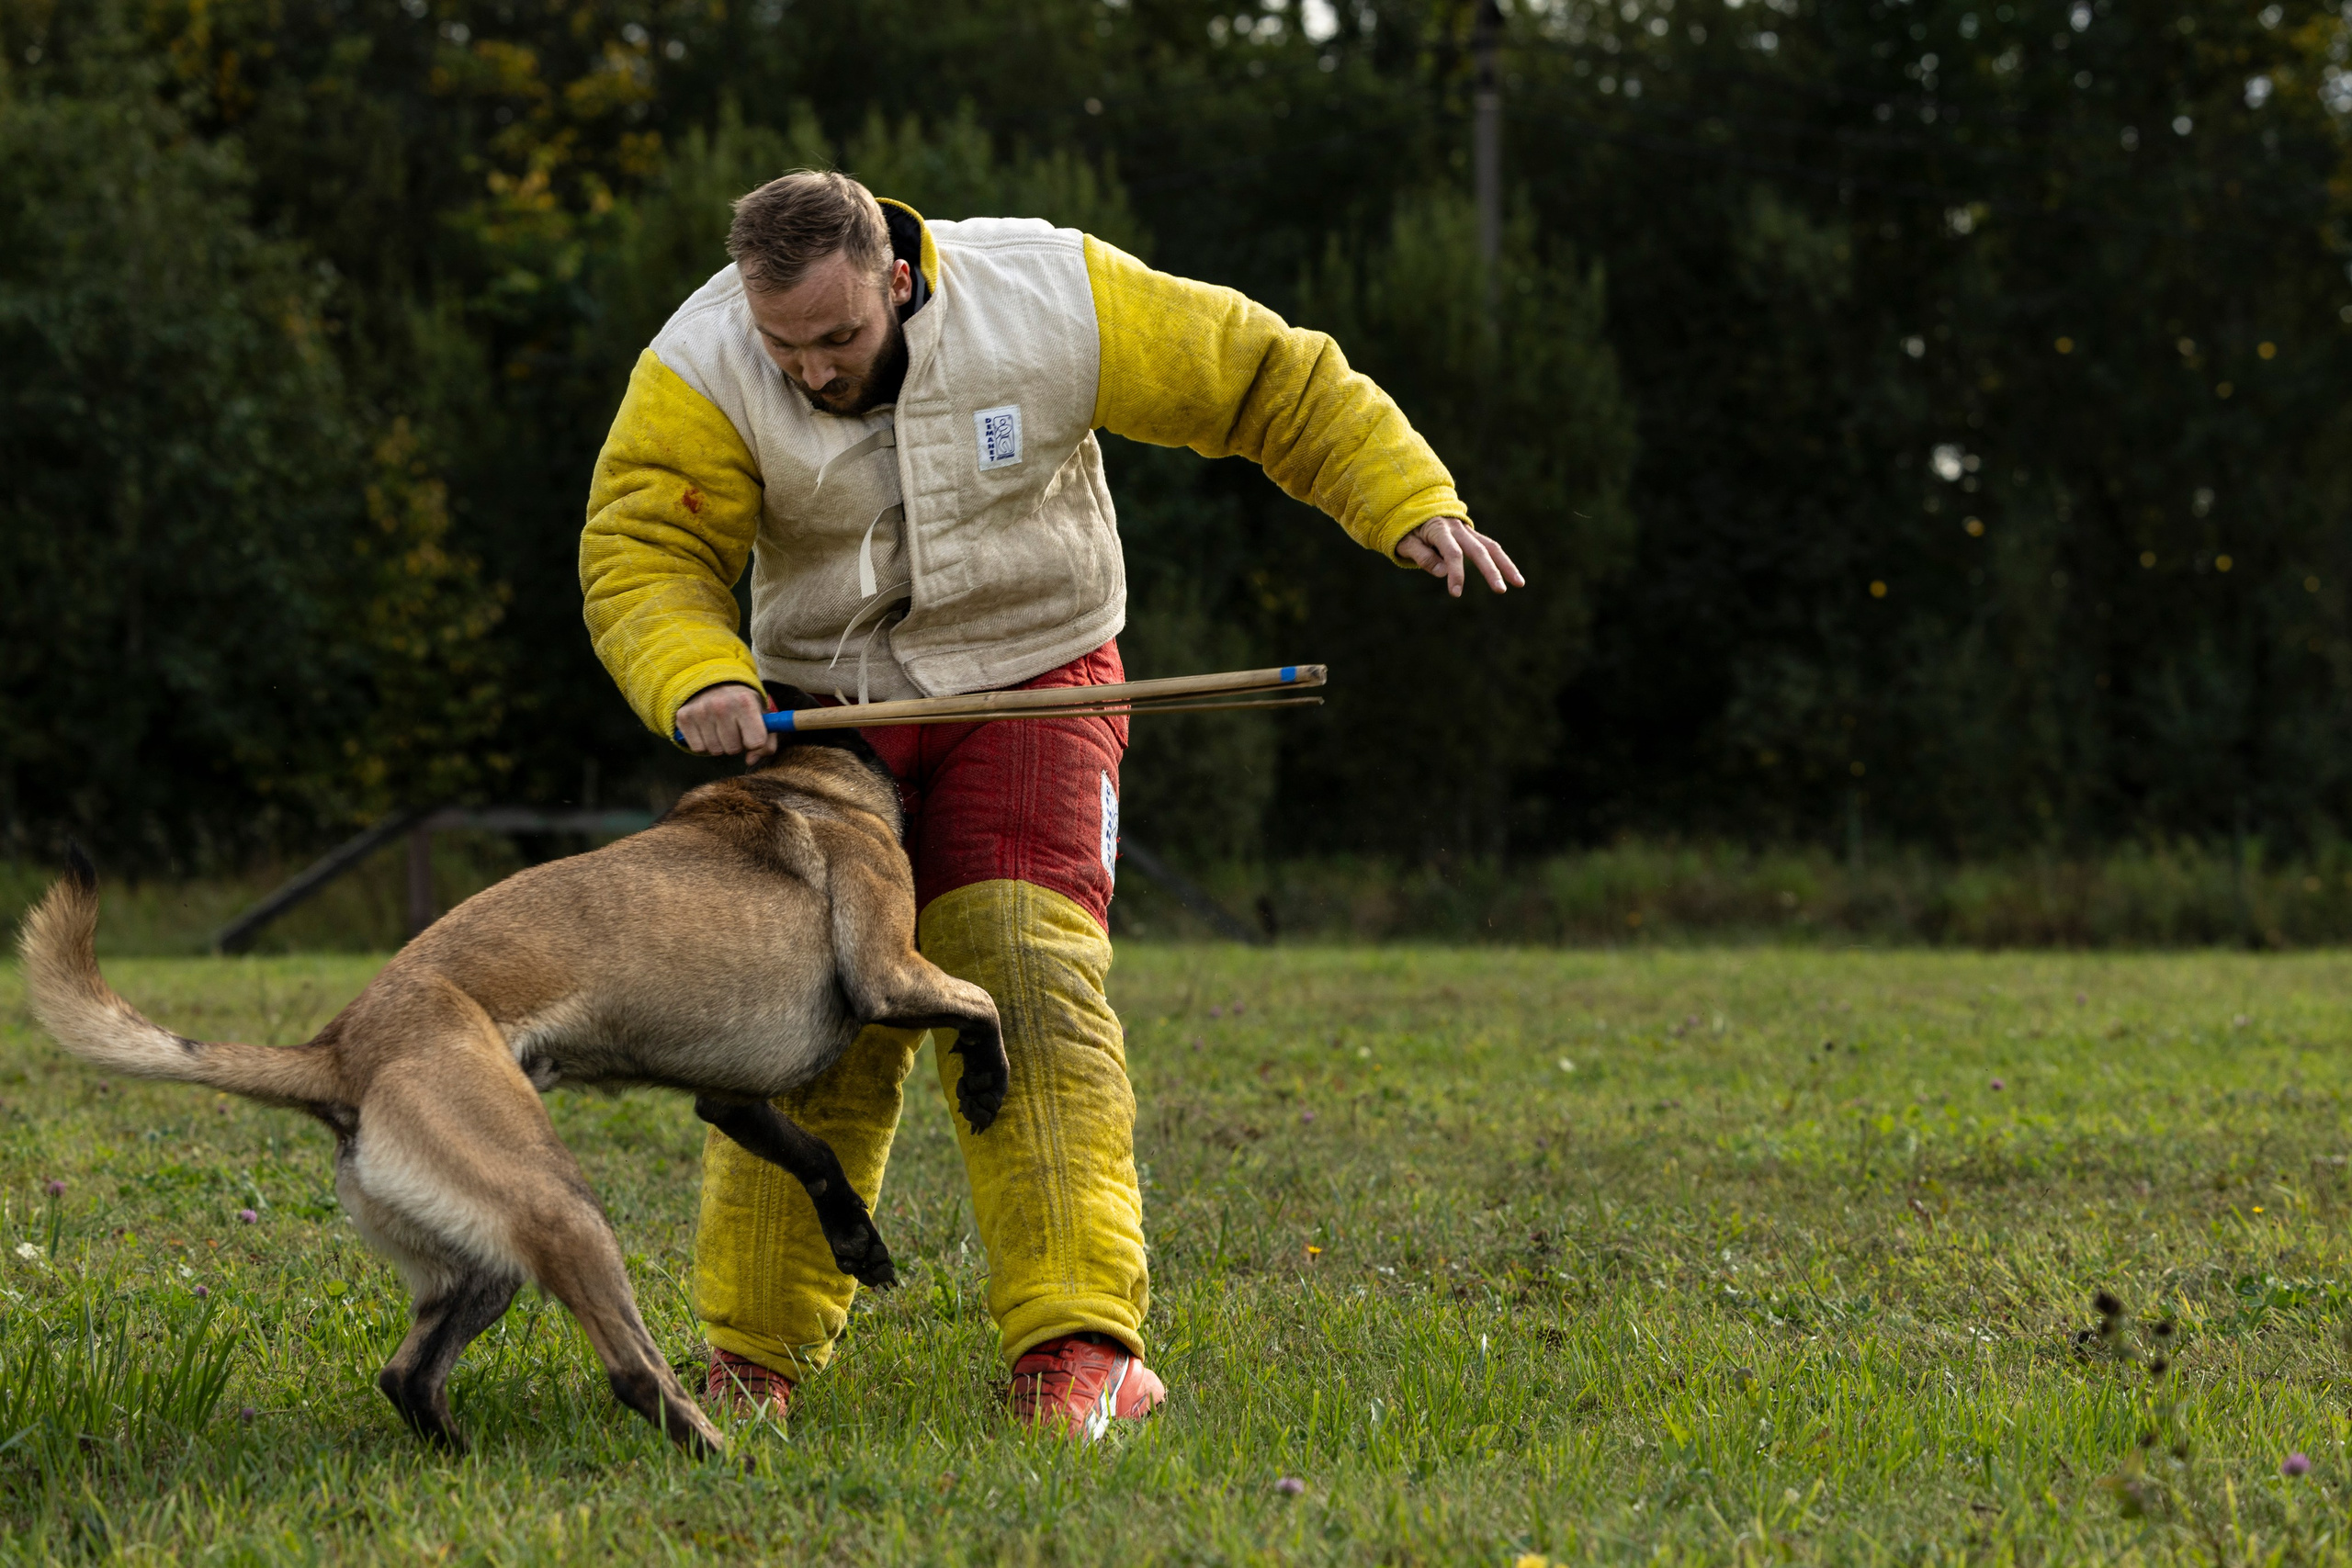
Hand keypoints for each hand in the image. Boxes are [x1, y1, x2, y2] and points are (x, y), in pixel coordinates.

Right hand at [675, 683, 776, 763]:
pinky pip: (698, 748)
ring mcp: (701, 711)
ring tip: (720, 726)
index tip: (750, 732)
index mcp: (745, 702)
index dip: (754, 742)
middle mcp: (722, 705)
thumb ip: (766, 742)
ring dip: (719, 744)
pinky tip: (706, 728)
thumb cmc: (742, 704)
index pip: (756, 742)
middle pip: (733, 749)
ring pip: (715, 750)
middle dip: (735, 744)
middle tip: (733, 728)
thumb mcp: (761, 715)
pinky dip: (703, 743)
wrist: (713, 682)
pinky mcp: (684, 717)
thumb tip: (750, 761)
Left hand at [1396, 517, 1525, 597]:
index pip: (1452, 553)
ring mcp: (1468, 530)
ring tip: (1520, 583)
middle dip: (1491, 571)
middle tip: (1500, 590)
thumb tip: (1443, 572)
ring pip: (1492, 547)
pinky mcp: (1473, 535)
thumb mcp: (1406, 542)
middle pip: (1479, 550)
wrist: (1416, 505)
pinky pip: (1491, 547)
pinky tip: (1513, 576)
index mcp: (1439, 529)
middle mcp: (1458, 528)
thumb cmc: (1407, 529)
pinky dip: (1502, 561)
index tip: (1456, 593)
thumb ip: (1422, 556)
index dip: (1455, 573)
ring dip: (1507, 565)